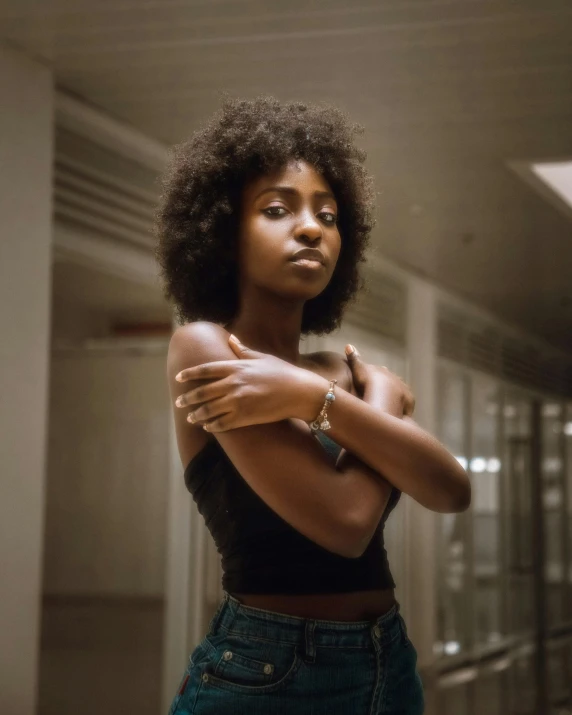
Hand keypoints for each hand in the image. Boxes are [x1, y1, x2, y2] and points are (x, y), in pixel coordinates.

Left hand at [174, 335, 325, 430]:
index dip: (190, 374)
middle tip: (179, 402)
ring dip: (197, 414)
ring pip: (209, 410)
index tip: (179, 377)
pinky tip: (208, 427)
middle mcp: (234, 384)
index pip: (206, 370)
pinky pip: (222, 424)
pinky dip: (212, 426)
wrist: (299, 392)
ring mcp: (238, 401)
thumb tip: (231, 339)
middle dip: (188, 398)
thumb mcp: (262, 357)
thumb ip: (243, 351)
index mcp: (237, 367)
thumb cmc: (283, 372)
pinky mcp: (245, 417)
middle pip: (203, 392)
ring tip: (190, 418)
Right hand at [345, 344, 414, 417]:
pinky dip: (401, 411)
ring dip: (396, 399)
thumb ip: (354, 358)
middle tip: (380, 396)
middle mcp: (396, 379)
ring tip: (389, 408)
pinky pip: (405, 408)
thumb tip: (348, 345)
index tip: (372, 383)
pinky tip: (396, 416)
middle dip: (388, 388)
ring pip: (400, 395)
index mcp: (384, 372)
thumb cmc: (367, 381)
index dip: (376, 379)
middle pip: (392, 383)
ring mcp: (404, 391)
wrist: (383, 394)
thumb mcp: (358, 368)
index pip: (381, 373)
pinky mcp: (408, 403)